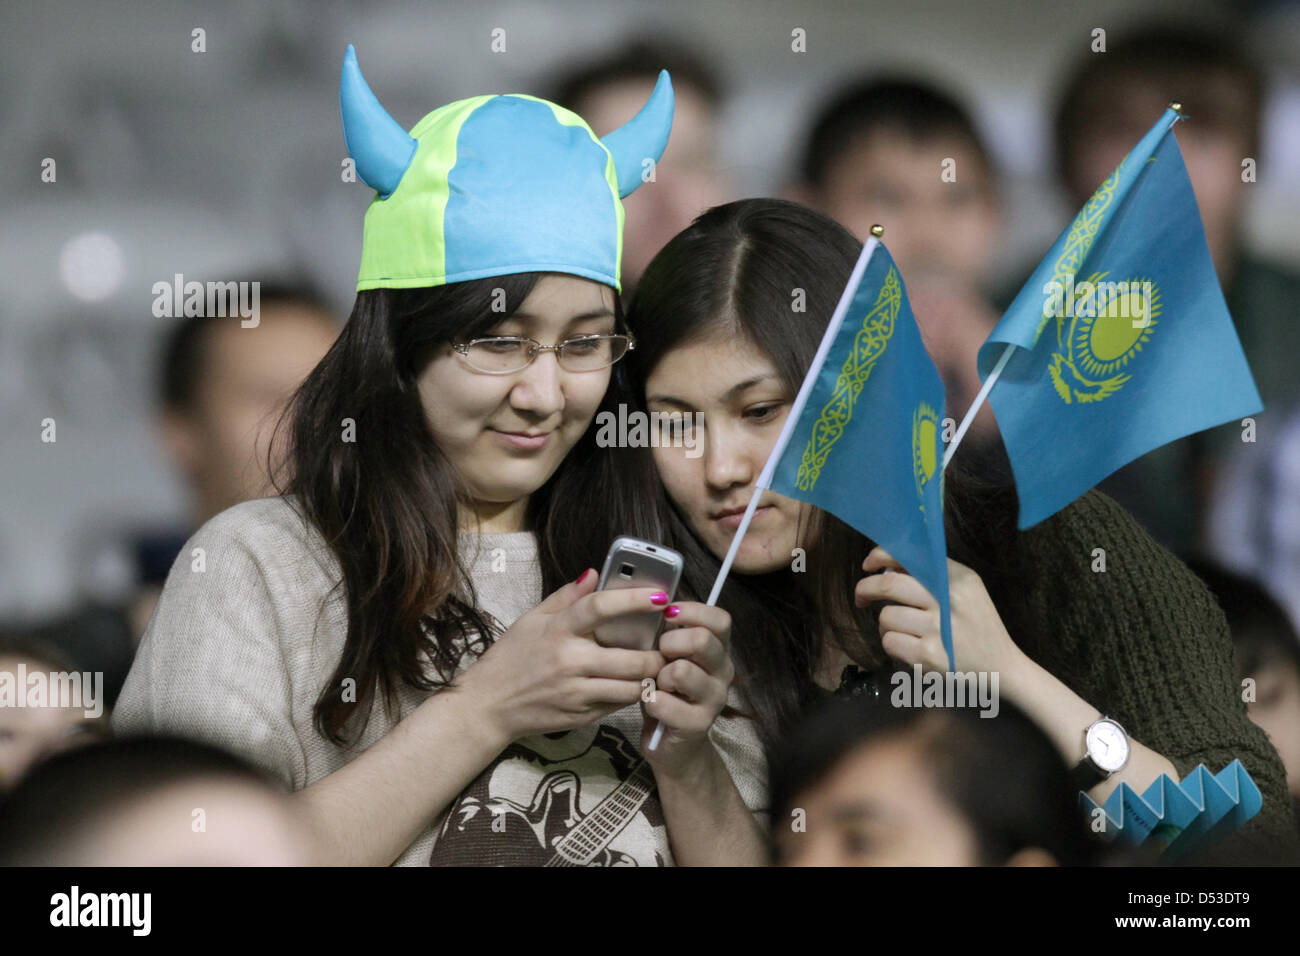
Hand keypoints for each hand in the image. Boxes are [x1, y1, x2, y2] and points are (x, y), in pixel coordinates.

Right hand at [459, 569, 666, 742]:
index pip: (600, 608)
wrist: (488, 706)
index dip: (633, 600)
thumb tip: (594, 573)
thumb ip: (566, 597)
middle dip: (657, 654)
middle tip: (667, 646)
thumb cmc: (510, 658)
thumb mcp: (531, 620)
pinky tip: (635, 685)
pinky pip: (617, 705)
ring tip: (656, 667)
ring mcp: (576, 693)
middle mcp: (569, 662)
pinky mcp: (581, 716)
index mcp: (557, 630)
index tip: (659, 597)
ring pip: (631, 688)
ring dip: (650, 678)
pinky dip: (631, 695)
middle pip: (631, 658)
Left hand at [640, 602, 733, 777]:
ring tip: (657, 684)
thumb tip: (655, 599)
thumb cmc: (666, 691)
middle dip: (670, 642)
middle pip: (702, 640)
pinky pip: (663, 702)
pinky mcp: (698, 724)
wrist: (671, 745)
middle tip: (660, 654)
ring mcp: (714, 699)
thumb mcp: (669, 656)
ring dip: (659, 676)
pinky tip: (652, 706)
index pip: (720, 619)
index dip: (693, 611)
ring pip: (681, 671)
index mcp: (719, 649)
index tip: (669, 613)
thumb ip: (669, 631)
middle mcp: (724, 671)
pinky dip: (650, 702)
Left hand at [853, 546, 1024, 676]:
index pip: (909, 557)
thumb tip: (888, 566)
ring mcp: (938, 630)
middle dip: (865, 589)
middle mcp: (948, 601)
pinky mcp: (929, 657)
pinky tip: (907, 646)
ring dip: (884, 624)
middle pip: (889, 585)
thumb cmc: (979, 624)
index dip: (880, 556)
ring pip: (886, 617)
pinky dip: (892, 643)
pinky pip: (890, 642)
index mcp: (959, 579)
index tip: (868, 564)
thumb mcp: (968, 590)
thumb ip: (934, 574)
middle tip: (861, 597)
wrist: (1003, 667)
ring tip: (898, 629)